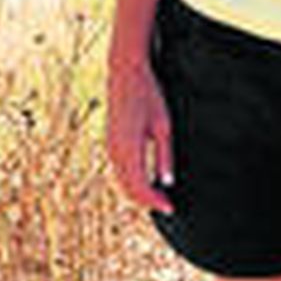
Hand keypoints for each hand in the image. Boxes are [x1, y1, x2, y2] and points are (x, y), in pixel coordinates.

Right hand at [105, 58, 174, 213]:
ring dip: (138, 192)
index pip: (140, 187)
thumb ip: (164, 155)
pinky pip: (119, 170)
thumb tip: (167, 182)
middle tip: (167, 206)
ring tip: (159, 197)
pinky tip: (146, 181)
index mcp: (129, 147)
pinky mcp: (109, 141)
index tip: (171, 208)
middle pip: (128, 188)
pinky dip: (131, 181)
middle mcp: (115, 150)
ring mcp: (109, 146)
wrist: (125, 72)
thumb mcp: (163, 125)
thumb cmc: (148, 95)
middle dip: (147, 201)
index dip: (155, 201)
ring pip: (122, 181)